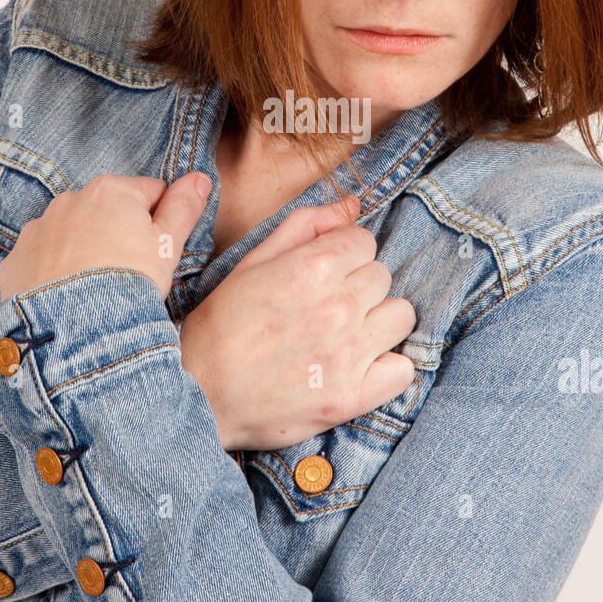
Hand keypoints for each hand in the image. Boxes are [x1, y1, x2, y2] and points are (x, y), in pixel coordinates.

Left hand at [0, 172, 211, 301]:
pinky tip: (67, 295)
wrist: (76, 331)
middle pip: (106, 210)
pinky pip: (41, 258)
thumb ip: (184, 207)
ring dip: (83, 249)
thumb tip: (199, 178)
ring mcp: (38, 229)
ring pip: (71, 232)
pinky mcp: (16, 259)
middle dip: (117, 232)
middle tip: (128, 271)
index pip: (150, 192)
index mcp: (112, 191)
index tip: (156, 250)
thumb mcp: (168, 246)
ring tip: (96, 286)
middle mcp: (69, 200)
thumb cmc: (130, 283)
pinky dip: (53, 270)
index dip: (160, 221)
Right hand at [179, 193, 416, 449]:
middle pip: (382, 276)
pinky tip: (358, 367)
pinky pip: (403, 369)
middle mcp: (338, 305)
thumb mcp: (250, 263)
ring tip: (345, 335)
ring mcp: (349, 353)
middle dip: (358, 286)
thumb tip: (351, 205)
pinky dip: (386, 368)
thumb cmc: (219, 327)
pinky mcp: (354, 396)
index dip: (342, 255)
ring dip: (377, 323)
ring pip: (400, 316)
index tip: (322, 275)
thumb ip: (304, 226)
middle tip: (325, 308)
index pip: (364, 241)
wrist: (198, 396)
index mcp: (313, 266)